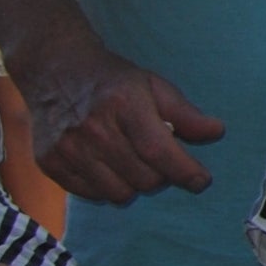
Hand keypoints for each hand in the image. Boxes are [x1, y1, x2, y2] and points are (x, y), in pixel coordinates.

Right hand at [17, 39, 222, 201]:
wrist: (55, 70)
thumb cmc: (112, 80)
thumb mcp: (154, 86)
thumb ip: (185, 113)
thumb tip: (216, 132)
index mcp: (124, 105)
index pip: (158, 151)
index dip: (185, 171)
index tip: (202, 180)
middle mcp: (94, 129)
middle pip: (143, 178)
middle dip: (162, 176)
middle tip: (162, 161)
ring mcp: (68, 148)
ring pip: (119, 193)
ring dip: (136, 185)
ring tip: (135, 164)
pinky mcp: (50, 163)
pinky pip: (92, 195)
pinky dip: (107, 188)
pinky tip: (110, 168)